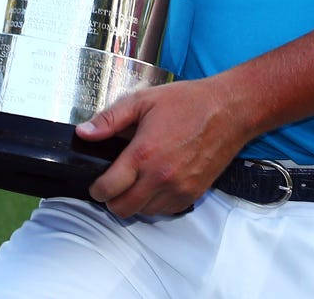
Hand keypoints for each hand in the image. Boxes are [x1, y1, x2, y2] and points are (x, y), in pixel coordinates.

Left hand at [78, 76, 253, 217]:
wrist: (229, 110)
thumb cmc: (187, 103)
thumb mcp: (143, 101)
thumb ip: (110, 119)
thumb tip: (84, 133)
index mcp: (144, 154)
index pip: (108, 189)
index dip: (96, 189)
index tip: (97, 183)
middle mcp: (160, 177)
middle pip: (123, 209)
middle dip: (112, 200)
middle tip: (113, 184)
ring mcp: (179, 189)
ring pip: (144, 212)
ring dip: (135, 202)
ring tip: (136, 181)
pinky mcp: (193, 194)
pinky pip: (165, 211)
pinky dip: (155, 203)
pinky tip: (155, 183)